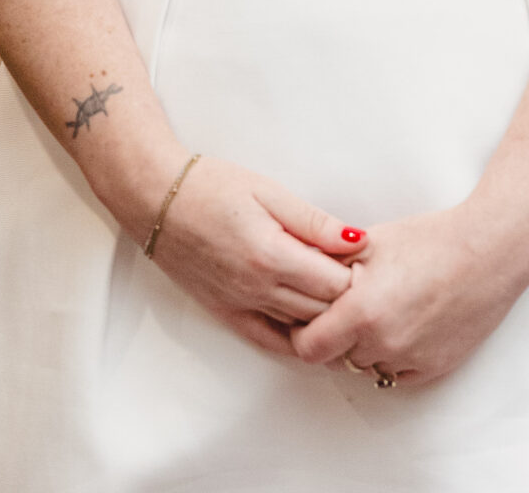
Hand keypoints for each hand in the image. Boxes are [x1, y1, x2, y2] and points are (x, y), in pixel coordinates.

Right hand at [148, 157, 363, 357]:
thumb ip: (316, 222)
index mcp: (272, 256)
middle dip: (348, 298)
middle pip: (321, 311)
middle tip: (364, 279)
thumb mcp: (271, 192)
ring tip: (344, 298)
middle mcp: (257, 290)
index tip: (370, 259)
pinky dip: (295, 340)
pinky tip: (314, 333)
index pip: (334, 284)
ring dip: (325, 317)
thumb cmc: (214, 187)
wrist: (158, 202)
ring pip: (299, 330)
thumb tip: (358, 240)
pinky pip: (268, 341)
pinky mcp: (225, 314)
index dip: (359, 274)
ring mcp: (240, 307)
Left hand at [288, 202, 528, 387]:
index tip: (311, 318)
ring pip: (367, 366)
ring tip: (385, 309)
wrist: (491, 249)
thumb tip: (299, 272)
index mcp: (362, 312)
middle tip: (350, 307)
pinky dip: (394, 354)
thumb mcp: (374, 242)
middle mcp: (383, 344)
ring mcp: (409, 361)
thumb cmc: (434, 239)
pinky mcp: (433, 369)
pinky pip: (397, 373)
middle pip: (336, 357)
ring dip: (366, 347)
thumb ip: (330, 265)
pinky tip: (408, 321)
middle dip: (337, 336)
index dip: (304, 333)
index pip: (308, 347)